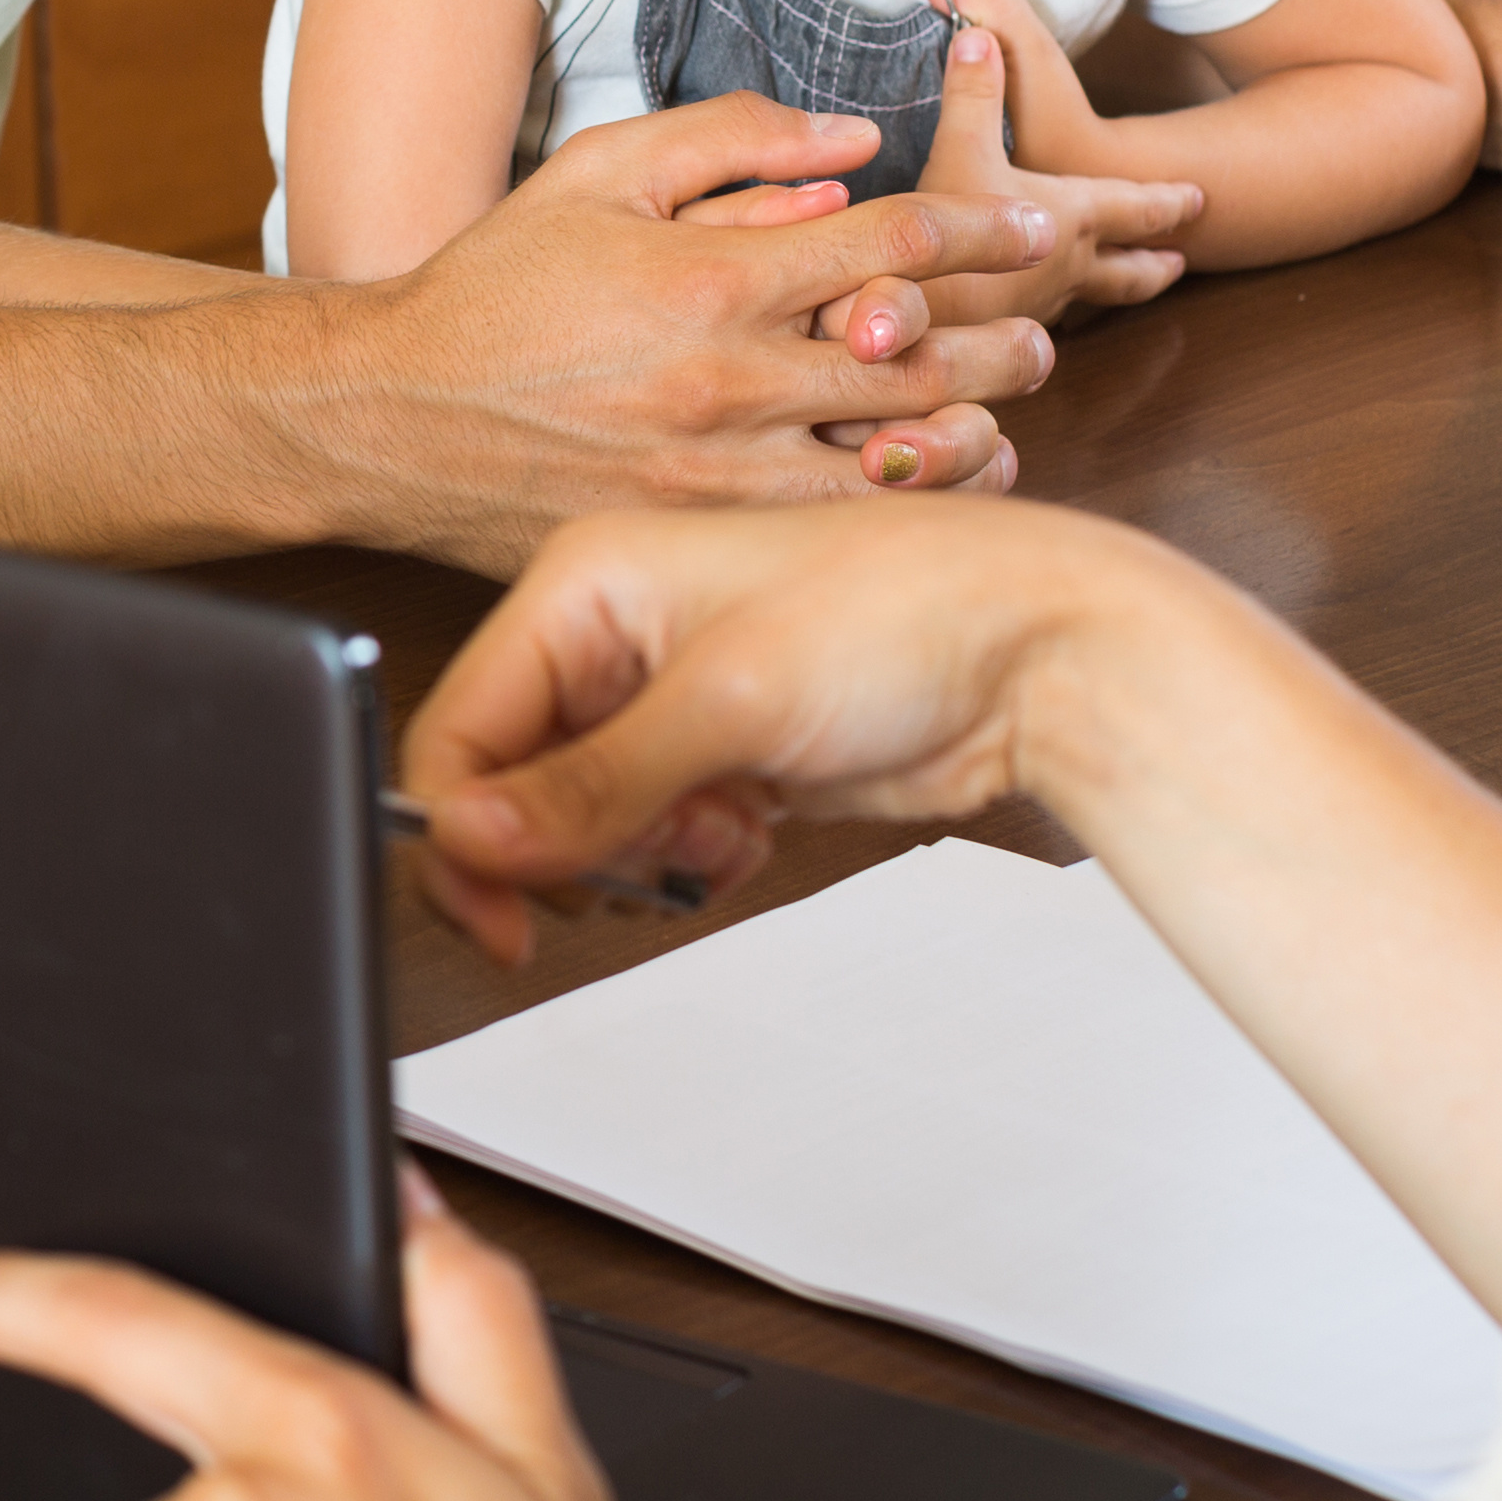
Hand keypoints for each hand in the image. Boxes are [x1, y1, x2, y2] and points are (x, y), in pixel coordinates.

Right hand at [367, 98, 1071, 551]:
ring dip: (974, 430)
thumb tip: (854, 140)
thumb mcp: (598, 172)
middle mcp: (733, 381)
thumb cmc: (495, 288)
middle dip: (1007, 337)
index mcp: (714, 279)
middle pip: (927, 361)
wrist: (393, 417)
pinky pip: (838, 526)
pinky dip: (900, 503)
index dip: (988, 230)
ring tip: (1007, 409)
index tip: (1035, 227)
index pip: (899, 242)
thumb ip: (731, 141)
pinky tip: (925, 482)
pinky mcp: (701, 532)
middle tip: (1047, 325)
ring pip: (900, 461)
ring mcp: (722, 471)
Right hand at [395, 501, 1112, 966]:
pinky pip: (646, 836)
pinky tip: (748, 832)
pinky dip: (688, 857)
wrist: (1038, 649)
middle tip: (639, 868)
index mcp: (584, 582)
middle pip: (512, 782)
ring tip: (716, 830)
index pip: (463, 724)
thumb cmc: (908, 613)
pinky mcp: (715, 751)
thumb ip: (588, 783)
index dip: (467, 831)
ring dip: (637, 855)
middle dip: (568, 846)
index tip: (502, 918)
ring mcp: (663, 696)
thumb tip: (469, 837)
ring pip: (578, 822)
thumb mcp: (730, 703)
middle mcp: (611, 635)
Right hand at [902, 0, 1201, 325]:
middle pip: (1129, 266)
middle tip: (1182, 260)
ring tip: (1124, 291)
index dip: (1169, 198)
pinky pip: (1047, 322)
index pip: (1137, 206)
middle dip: (1156, 257)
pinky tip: (1038, 316)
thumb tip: (980, 34)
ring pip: (1093, 299)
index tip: (1203, 196)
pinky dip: (1056, 314)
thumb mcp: (958, 152)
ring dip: (1115, 290)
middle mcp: (1067, 267)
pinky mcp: (1001, 334)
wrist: (908, 325)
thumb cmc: (943, 244)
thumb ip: (974, 94)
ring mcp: (1037, 308)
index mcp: (1069, 218)